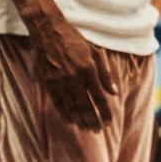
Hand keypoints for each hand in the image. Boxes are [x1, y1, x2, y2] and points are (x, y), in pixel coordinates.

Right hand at [28, 14, 114, 129]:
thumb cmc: (74, 40)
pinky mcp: (47, 82)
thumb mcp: (95, 52)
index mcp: (88, 69)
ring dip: (80, 120)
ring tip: (86, 128)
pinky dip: (64, 113)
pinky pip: (57, 102)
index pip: (99, 97)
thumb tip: (113, 92)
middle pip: (85, 106)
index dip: (104, 112)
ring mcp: (59, 81)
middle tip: (98, 130)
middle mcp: (74, 77)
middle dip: (93, 120)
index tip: (108, 122)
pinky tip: (70, 121)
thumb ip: (105, 74)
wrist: (48, 31)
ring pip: (71, 106)